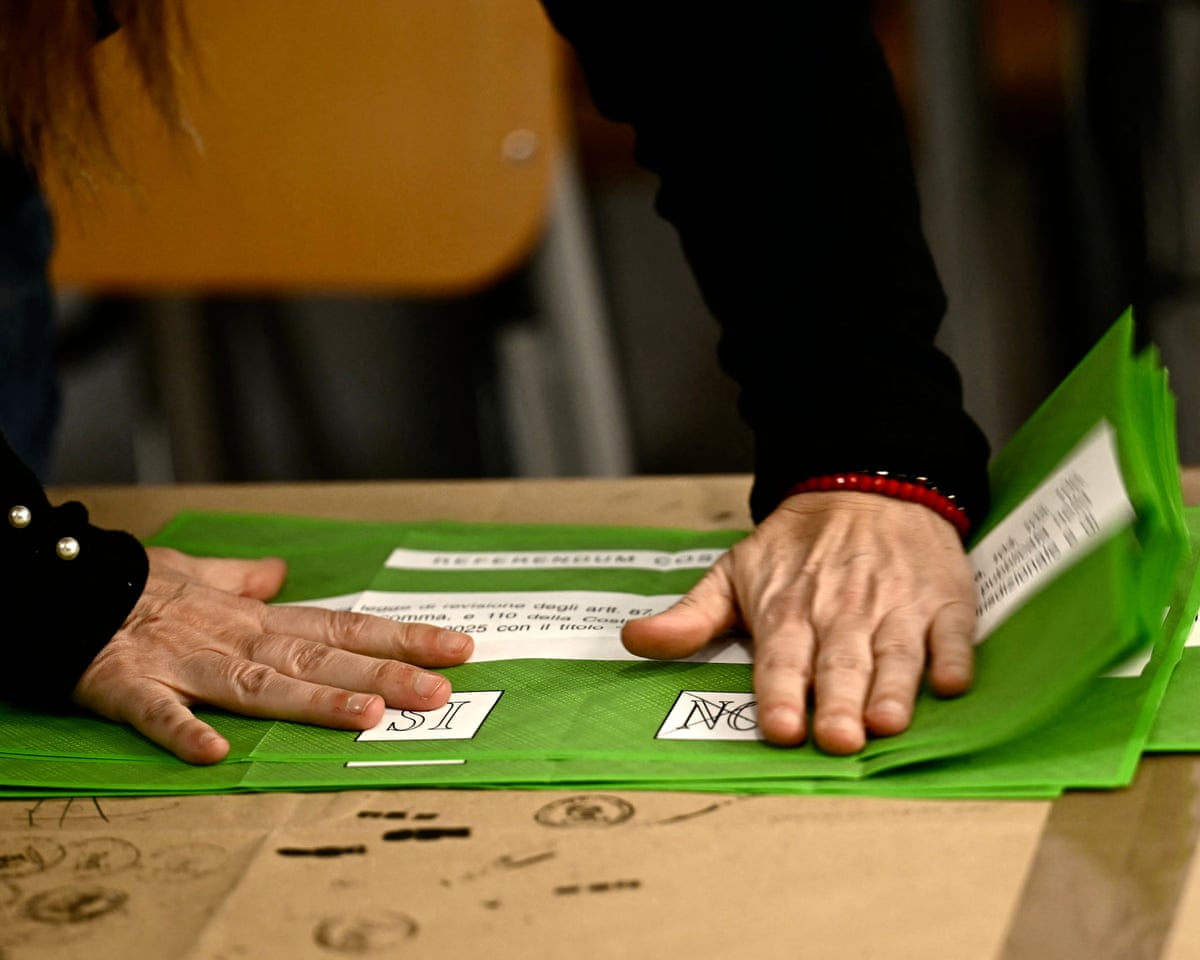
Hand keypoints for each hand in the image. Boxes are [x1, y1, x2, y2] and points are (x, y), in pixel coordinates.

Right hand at [73, 546, 472, 764]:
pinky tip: (215, 753)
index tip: (458, 649)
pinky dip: (185, 730)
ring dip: (312, 702)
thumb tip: (281, 575)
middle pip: (318, 659)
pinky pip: (159, 711)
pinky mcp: (130, 684)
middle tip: (438, 691)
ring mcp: (185, 661)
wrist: (60, 584)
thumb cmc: (137, 586)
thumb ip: (243, 579)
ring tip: (367, 719)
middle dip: (380, 675)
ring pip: (258, 682)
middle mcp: (234, 638)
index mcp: (255, 619)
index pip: (342, 628)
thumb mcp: (198, 575)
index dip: (400, 639)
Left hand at [622, 492, 974, 752]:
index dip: (779, 695)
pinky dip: (953, 657)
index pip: (780, 660)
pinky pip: (953, 632)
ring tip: (888, 722)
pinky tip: (951, 682)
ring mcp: (896, 605)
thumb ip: (690, 616)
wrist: (869, 485)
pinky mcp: (943, 600)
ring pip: (896, 653)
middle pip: (839, 664)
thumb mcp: (734, 573)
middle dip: (838, 703)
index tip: (780, 728)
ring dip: (893, 688)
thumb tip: (634, 640)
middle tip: (838, 740)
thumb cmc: (796, 548)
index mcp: (787, 610)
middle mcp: (842, 612)